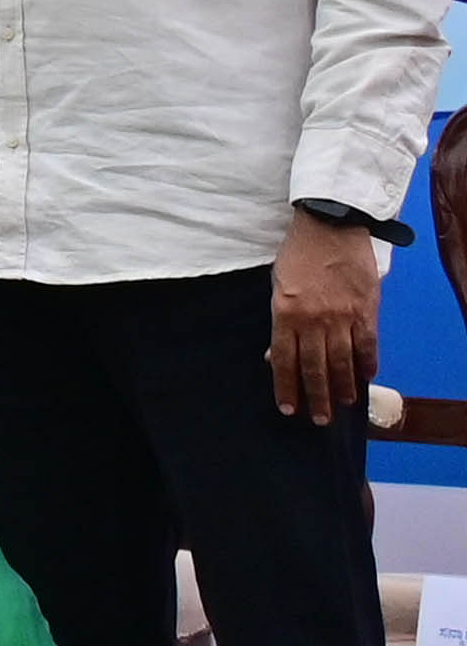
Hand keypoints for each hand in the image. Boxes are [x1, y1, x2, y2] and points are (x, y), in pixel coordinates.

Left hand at [272, 212, 385, 427]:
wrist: (329, 226)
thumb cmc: (298, 255)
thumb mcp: (277, 286)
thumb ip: (280, 322)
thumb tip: (276, 355)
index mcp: (284, 314)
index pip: (285, 360)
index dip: (286, 387)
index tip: (289, 408)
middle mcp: (313, 320)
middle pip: (315, 367)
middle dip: (317, 396)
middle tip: (320, 419)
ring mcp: (342, 316)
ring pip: (342, 360)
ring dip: (343, 386)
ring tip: (344, 404)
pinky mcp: (366, 309)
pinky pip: (368, 343)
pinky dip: (368, 362)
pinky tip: (366, 378)